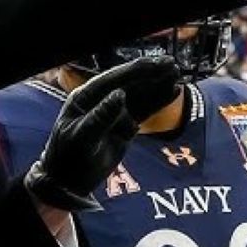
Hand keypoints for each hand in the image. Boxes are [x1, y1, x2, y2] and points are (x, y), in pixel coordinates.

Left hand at [24, 57, 180, 210]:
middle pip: (130, 83)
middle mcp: (102, 101)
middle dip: (150, 74)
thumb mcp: (82, 138)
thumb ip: (101, 116)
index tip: (155, 64)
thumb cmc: (69, 158)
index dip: (135, 70)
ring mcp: (115, 113)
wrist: (69, 182)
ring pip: (140, 95)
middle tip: (173, 65)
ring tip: (177, 75)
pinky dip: (158, 101)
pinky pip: (145, 110)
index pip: (114, 79)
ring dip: (158, 85)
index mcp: (86, 97)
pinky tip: (172, 92)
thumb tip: (120, 95)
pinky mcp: (125, 126)